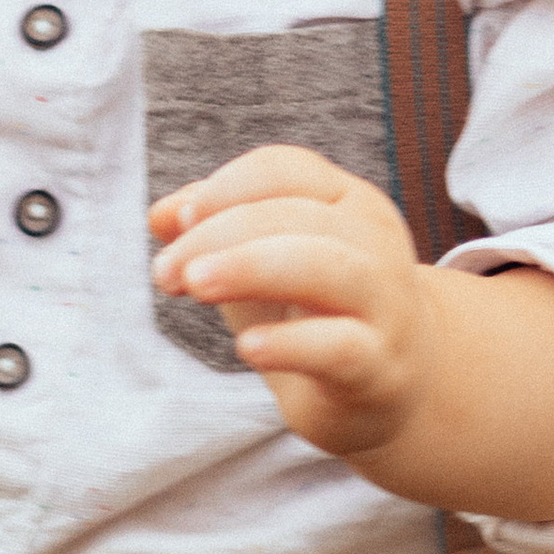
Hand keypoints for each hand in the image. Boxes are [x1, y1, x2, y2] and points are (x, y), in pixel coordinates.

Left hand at [149, 144, 431, 460]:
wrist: (393, 382)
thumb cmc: (316, 310)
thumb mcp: (259, 261)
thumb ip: (211, 229)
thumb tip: (161, 214)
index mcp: (347, 201)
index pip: (285, 170)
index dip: (223, 189)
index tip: (174, 222)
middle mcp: (374, 241)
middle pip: (296, 215)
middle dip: (219, 236)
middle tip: (166, 272)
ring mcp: (386, 303)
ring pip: (326, 267)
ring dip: (251, 268)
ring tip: (196, 286)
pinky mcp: (381, 365)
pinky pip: (339, 345)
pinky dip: (291, 342)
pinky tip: (248, 346)